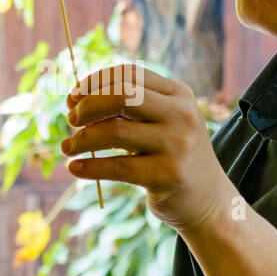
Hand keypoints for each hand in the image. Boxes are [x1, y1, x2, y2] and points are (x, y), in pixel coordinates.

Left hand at [61, 64, 234, 232]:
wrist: (208, 201)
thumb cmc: (172, 158)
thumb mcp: (161, 124)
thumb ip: (129, 110)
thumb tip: (77, 101)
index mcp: (178, 94)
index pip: (129, 74)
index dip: (95, 82)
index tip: (73, 98)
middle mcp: (181, 115)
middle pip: (122, 95)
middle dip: (88, 106)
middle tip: (71, 121)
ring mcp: (177, 145)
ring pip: (115, 132)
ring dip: (82, 139)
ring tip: (68, 148)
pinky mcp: (168, 175)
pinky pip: (117, 167)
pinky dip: (90, 167)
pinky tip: (75, 169)